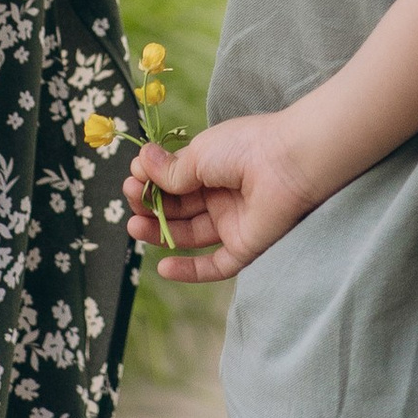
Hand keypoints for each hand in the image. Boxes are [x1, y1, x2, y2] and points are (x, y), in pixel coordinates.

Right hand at [126, 114, 317, 281]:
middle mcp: (224, 194)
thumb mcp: (199, 154)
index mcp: (215, 165)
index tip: (133, 174)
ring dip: (160, 232)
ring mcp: (234, 221)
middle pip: (180, 207)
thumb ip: (171, 171)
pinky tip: (163, 265)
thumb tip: (140, 164)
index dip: (153, 179)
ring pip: (191, 234)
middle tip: (129, 199)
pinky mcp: (246, 246)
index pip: (177, 178)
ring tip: (133, 226)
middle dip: (151, 205)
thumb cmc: (245, 147)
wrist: (288, 162)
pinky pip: (216, 265)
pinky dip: (190, 270)